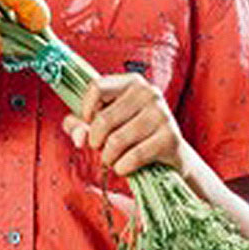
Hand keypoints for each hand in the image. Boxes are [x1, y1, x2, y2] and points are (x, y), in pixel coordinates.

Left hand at [62, 72, 188, 177]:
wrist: (169, 154)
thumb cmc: (130, 134)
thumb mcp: (102, 124)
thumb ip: (79, 125)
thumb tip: (78, 137)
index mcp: (131, 82)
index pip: (96, 87)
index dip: (85, 110)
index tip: (87, 124)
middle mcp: (149, 92)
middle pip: (103, 119)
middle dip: (95, 141)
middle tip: (100, 148)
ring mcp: (162, 114)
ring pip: (116, 140)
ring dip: (108, 157)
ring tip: (111, 160)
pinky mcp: (169, 137)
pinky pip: (134, 156)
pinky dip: (122, 167)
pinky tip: (123, 167)